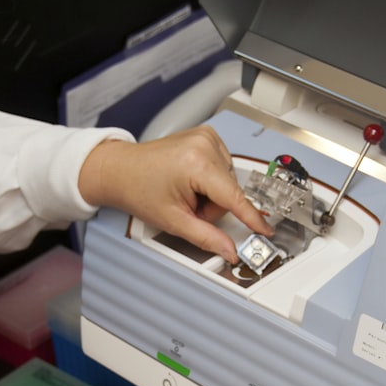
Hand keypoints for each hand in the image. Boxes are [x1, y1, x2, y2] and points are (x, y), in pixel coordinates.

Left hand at [78, 125, 272, 263]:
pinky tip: (190, 180)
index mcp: (196, 163)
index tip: (265, 230)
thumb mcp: (173, 221)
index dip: (251, 217)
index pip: (234, 196)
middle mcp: (204, 145)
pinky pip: (222, 168)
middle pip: (230, 190)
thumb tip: (229, 250)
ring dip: (211, 194)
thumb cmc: (138, 188)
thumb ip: (206, 238)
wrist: (120, 169)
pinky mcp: (206, 136)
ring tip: (186, 192)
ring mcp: (206, 137)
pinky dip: (210, 180)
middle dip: (212, 206)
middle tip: (187, 207)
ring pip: (228, 181)